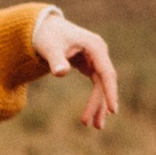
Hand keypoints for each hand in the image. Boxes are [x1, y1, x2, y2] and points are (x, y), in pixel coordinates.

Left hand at [32, 9, 118, 130]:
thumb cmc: (46, 36)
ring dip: (98, 105)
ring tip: (94, 126)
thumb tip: (61, 73)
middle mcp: (99, 53)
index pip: (107, 73)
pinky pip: (96, 85)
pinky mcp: (90, 65)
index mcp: (95, 46)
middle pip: (105, 82)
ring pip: (101, 86)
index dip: (110, 92)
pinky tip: (91, 115)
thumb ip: (56, 60)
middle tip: (95, 126)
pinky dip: (94, 99)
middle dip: (101, 104)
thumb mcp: (49, 47)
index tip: (113, 110)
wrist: (42, 28)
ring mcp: (96, 59)